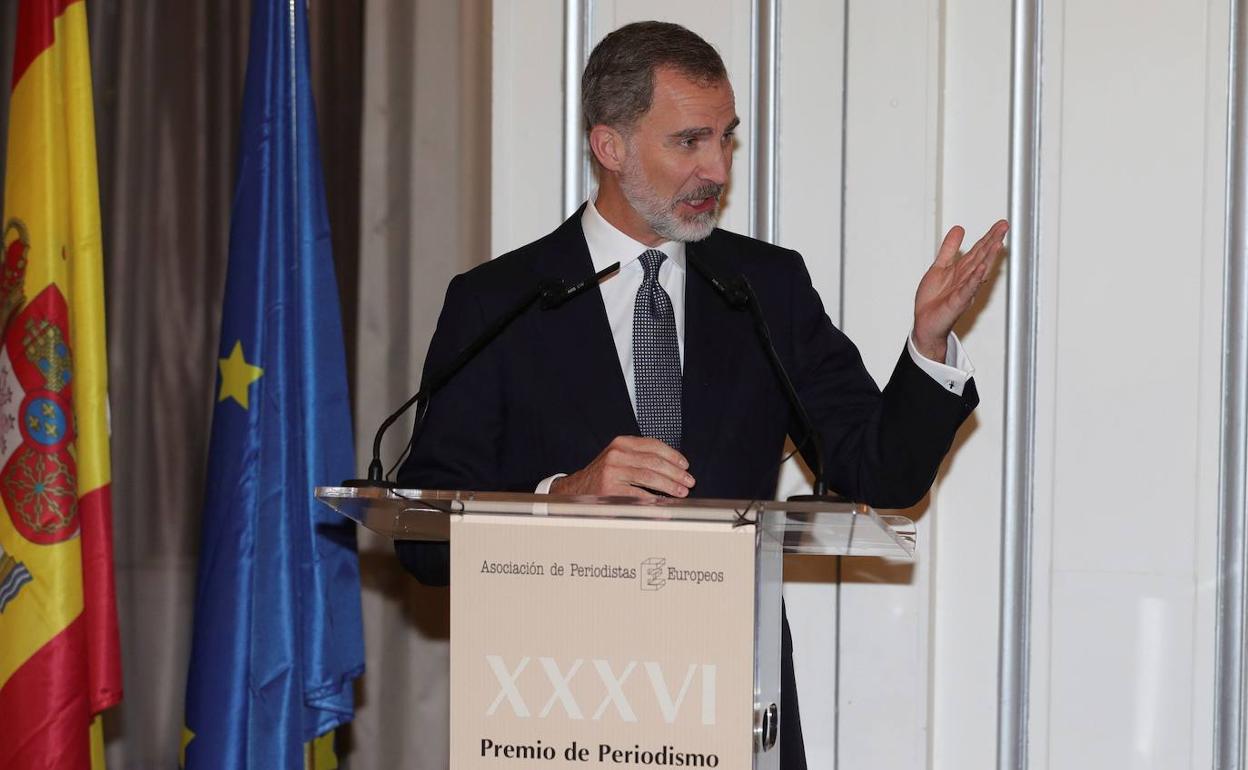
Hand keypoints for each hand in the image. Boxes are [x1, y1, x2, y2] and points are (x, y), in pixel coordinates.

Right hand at [549, 436, 694, 498]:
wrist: (577, 489)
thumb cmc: (604, 475)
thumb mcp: (620, 458)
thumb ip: (641, 457)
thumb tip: (673, 467)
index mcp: (621, 443)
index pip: (653, 445)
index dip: (673, 455)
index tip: (685, 465)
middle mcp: (616, 455)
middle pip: (654, 462)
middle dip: (675, 473)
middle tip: (688, 481)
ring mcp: (612, 472)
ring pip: (649, 477)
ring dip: (669, 485)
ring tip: (681, 492)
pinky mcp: (610, 490)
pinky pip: (638, 495)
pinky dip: (654, 500)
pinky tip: (664, 503)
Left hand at [912, 219, 1008, 360]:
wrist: (925, 323)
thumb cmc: (933, 300)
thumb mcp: (939, 267)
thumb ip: (949, 249)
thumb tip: (959, 229)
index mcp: (962, 270)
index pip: (978, 250)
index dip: (988, 236)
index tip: (1000, 224)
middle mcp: (966, 279)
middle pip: (982, 257)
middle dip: (993, 241)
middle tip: (1004, 227)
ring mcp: (964, 290)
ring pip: (979, 271)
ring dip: (989, 257)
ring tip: (998, 243)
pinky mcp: (958, 302)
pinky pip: (968, 289)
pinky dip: (975, 279)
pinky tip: (982, 269)